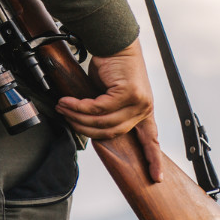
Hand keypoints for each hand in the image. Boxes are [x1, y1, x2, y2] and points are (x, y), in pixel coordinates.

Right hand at [54, 39, 163, 181]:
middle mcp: (144, 108)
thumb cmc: (111, 66)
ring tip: (63, 108)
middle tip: (66, 117)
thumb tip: (86, 125)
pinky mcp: (129, 93)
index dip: (152, 158)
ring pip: (104, 121)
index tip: (156, 177)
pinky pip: (99, 108)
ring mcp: (139, 101)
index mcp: (144, 111)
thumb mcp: (108, 93)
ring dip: (79, 116)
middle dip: (85, 127)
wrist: (115, 42)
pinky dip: (80, 106)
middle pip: (112, 131)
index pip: (150, 138)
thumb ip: (104, 111)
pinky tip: (68, 102)